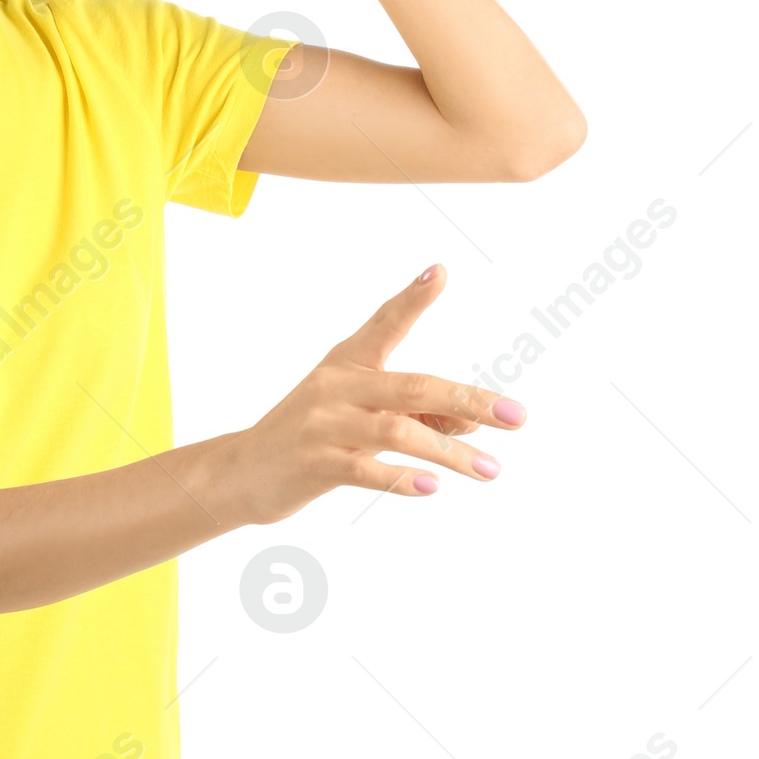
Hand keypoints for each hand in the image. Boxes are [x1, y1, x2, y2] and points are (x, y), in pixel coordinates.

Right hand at [226, 264, 526, 522]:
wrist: (242, 471)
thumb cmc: (312, 436)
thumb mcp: (358, 412)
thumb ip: (414, 413)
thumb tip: (471, 423)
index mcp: (347, 362)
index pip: (384, 323)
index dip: (412, 297)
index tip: (440, 272)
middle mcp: (336, 386)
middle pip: (413, 387)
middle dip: (470, 401)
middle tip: (517, 417)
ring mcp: (324, 425)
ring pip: (399, 432)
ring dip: (451, 453)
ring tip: (491, 471)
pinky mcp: (315, 464)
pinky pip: (367, 472)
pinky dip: (403, 479)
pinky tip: (432, 487)